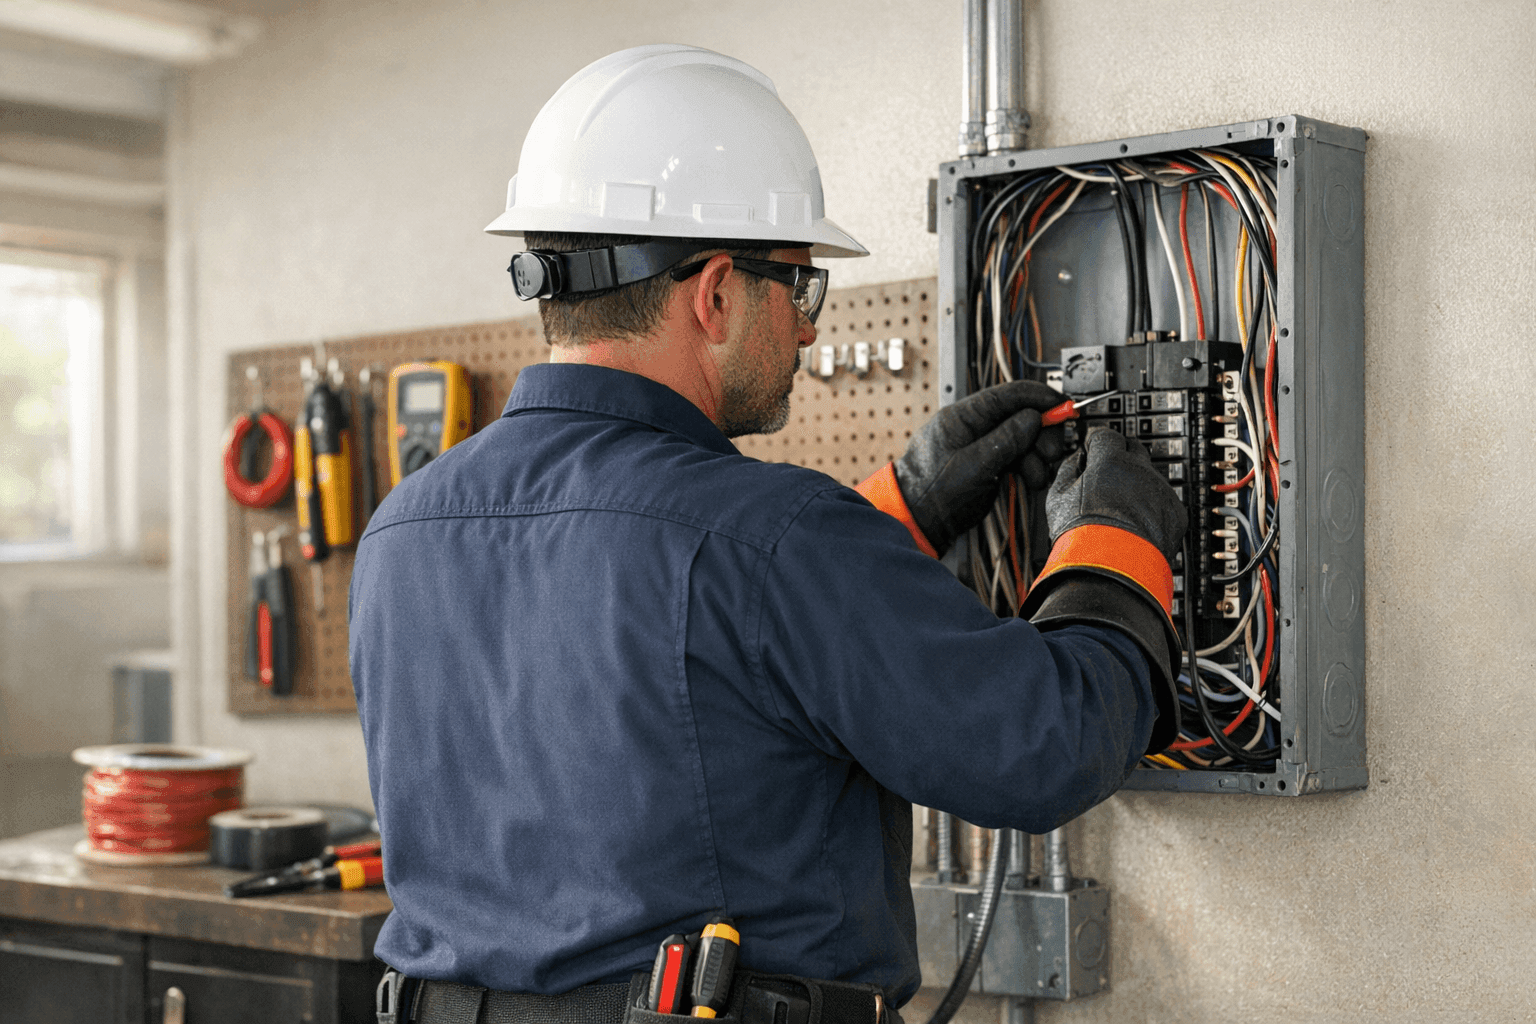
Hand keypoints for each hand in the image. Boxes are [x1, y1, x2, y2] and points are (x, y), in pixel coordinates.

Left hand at [894, 381, 1064, 555]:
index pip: (1009, 394)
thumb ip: (1005, 440)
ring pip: (1022, 438)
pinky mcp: (987, 464)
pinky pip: (1016, 456)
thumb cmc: (931, 494)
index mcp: (963, 417)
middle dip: (1041, 433)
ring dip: (1036, 455)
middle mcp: (974, 426)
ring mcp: (981, 445)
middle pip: (1020, 416)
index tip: (1063, 408)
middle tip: (1050, 452)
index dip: (1040, 398)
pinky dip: (1028, 466)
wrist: (916, 523)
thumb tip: (1033, 417)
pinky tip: (1031, 479)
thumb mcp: (972, 466)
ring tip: (1036, 475)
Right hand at [1045, 429, 1187, 560]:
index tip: (1092, 447)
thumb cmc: (1083, 536)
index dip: (1096, 441)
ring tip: (1119, 506)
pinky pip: (1163, 501)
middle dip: (1120, 455)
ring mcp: (1161, 491)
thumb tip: (1075, 460)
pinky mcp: (1175, 513)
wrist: (1113, 568)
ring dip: (1136, 483)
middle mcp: (1141, 471)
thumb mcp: (1058, 497)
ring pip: (1149, 477)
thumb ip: (1068, 469)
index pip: (1107, 435)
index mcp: (1111, 462)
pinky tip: (1135, 522)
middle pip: (1134, 448)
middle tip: (1107, 471)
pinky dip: (1151, 506)